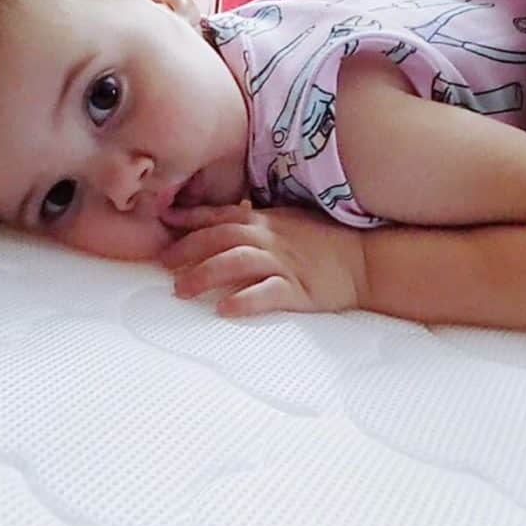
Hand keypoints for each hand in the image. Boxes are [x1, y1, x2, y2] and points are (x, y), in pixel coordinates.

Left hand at [159, 201, 361, 316]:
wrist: (365, 259)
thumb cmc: (324, 240)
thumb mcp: (286, 221)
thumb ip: (254, 220)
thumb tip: (219, 223)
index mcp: (265, 219)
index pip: (220, 215)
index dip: (189, 219)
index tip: (161, 221)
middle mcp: (270, 237)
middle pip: (221, 237)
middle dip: (187, 248)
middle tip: (161, 263)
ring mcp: (284, 262)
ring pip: (237, 261)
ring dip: (205, 273)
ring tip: (181, 290)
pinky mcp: (299, 289)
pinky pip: (268, 293)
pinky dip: (245, 301)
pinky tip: (225, 310)